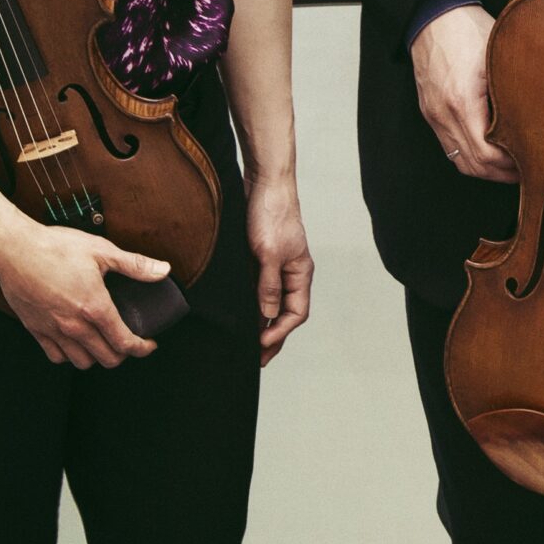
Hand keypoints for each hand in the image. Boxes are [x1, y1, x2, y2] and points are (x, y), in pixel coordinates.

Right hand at [0, 221, 168, 367]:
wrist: (14, 250)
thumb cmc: (56, 248)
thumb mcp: (102, 251)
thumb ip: (135, 265)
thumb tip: (163, 270)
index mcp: (94, 307)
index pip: (124, 342)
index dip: (142, 348)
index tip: (149, 344)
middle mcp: (74, 325)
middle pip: (106, 358)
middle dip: (123, 354)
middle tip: (129, 342)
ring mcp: (53, 330)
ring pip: (81, 362)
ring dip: (97, 357)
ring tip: (104, 343)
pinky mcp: (35, 329)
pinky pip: (56, 356)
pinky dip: (69, 355)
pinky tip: (75, 342)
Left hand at [246, 172, 313, 365]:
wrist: (264, 184)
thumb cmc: (272, 214)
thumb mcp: (269, 254)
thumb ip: (269, 286)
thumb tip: (266, 316)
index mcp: (300, 272)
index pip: (296, 312)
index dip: (279, 332)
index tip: (260, 345)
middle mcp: (291, 272)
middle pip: (286, 312)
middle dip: (274, 337)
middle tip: (258, 359)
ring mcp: (276, 266)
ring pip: (272, 303)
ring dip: (262, 324)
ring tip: (249, 344)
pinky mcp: (260, 259)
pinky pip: (259, 290)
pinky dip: (253, 306)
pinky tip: (242, 314)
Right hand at [412, 3, 513, 180]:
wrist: (433, 14)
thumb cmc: (469, 29)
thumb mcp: (500, 54)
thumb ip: (516, 86)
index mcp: (462, 101)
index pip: (486, 154)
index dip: (511, 166)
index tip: (533, 163)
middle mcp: (442, 114)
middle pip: (472, 165)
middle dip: (501, 174)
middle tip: (528, 170)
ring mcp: (433, 115)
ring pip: (459, 161)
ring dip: (485, 169)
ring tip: (511, 165)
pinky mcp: (430, 111)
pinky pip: (450, 146)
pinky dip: (471, 154)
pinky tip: (491, 150)